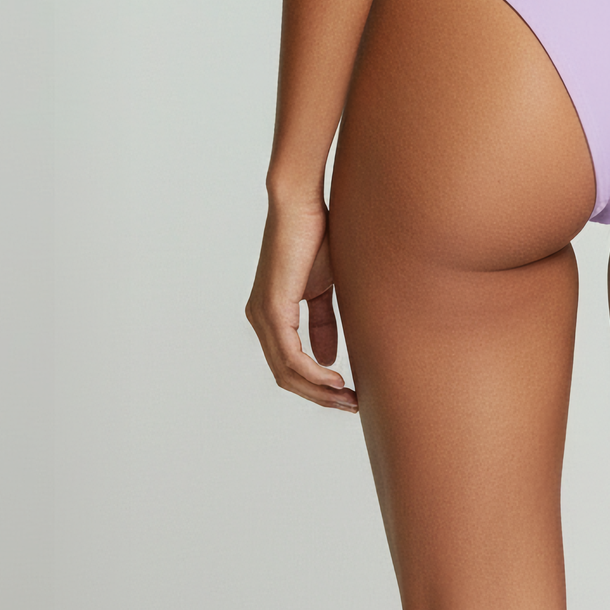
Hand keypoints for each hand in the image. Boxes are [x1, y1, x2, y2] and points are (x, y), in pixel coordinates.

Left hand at [246, 194, 357, 411]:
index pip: (288, 364)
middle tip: (351, 405)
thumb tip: (328, 359)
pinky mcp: (272, 310)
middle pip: (285, 376)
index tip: (346, 394)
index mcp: (269, 314)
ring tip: (348, 398)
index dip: (316, 385)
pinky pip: (291, 356)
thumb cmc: (315, 236)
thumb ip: (322, 323)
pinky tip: (335, 379)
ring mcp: (261, 316)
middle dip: (319, 396)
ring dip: (319, 391)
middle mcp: (258, 319)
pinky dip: (314, 373)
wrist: (302, 204)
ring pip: (287, 372)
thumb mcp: (323, 288)